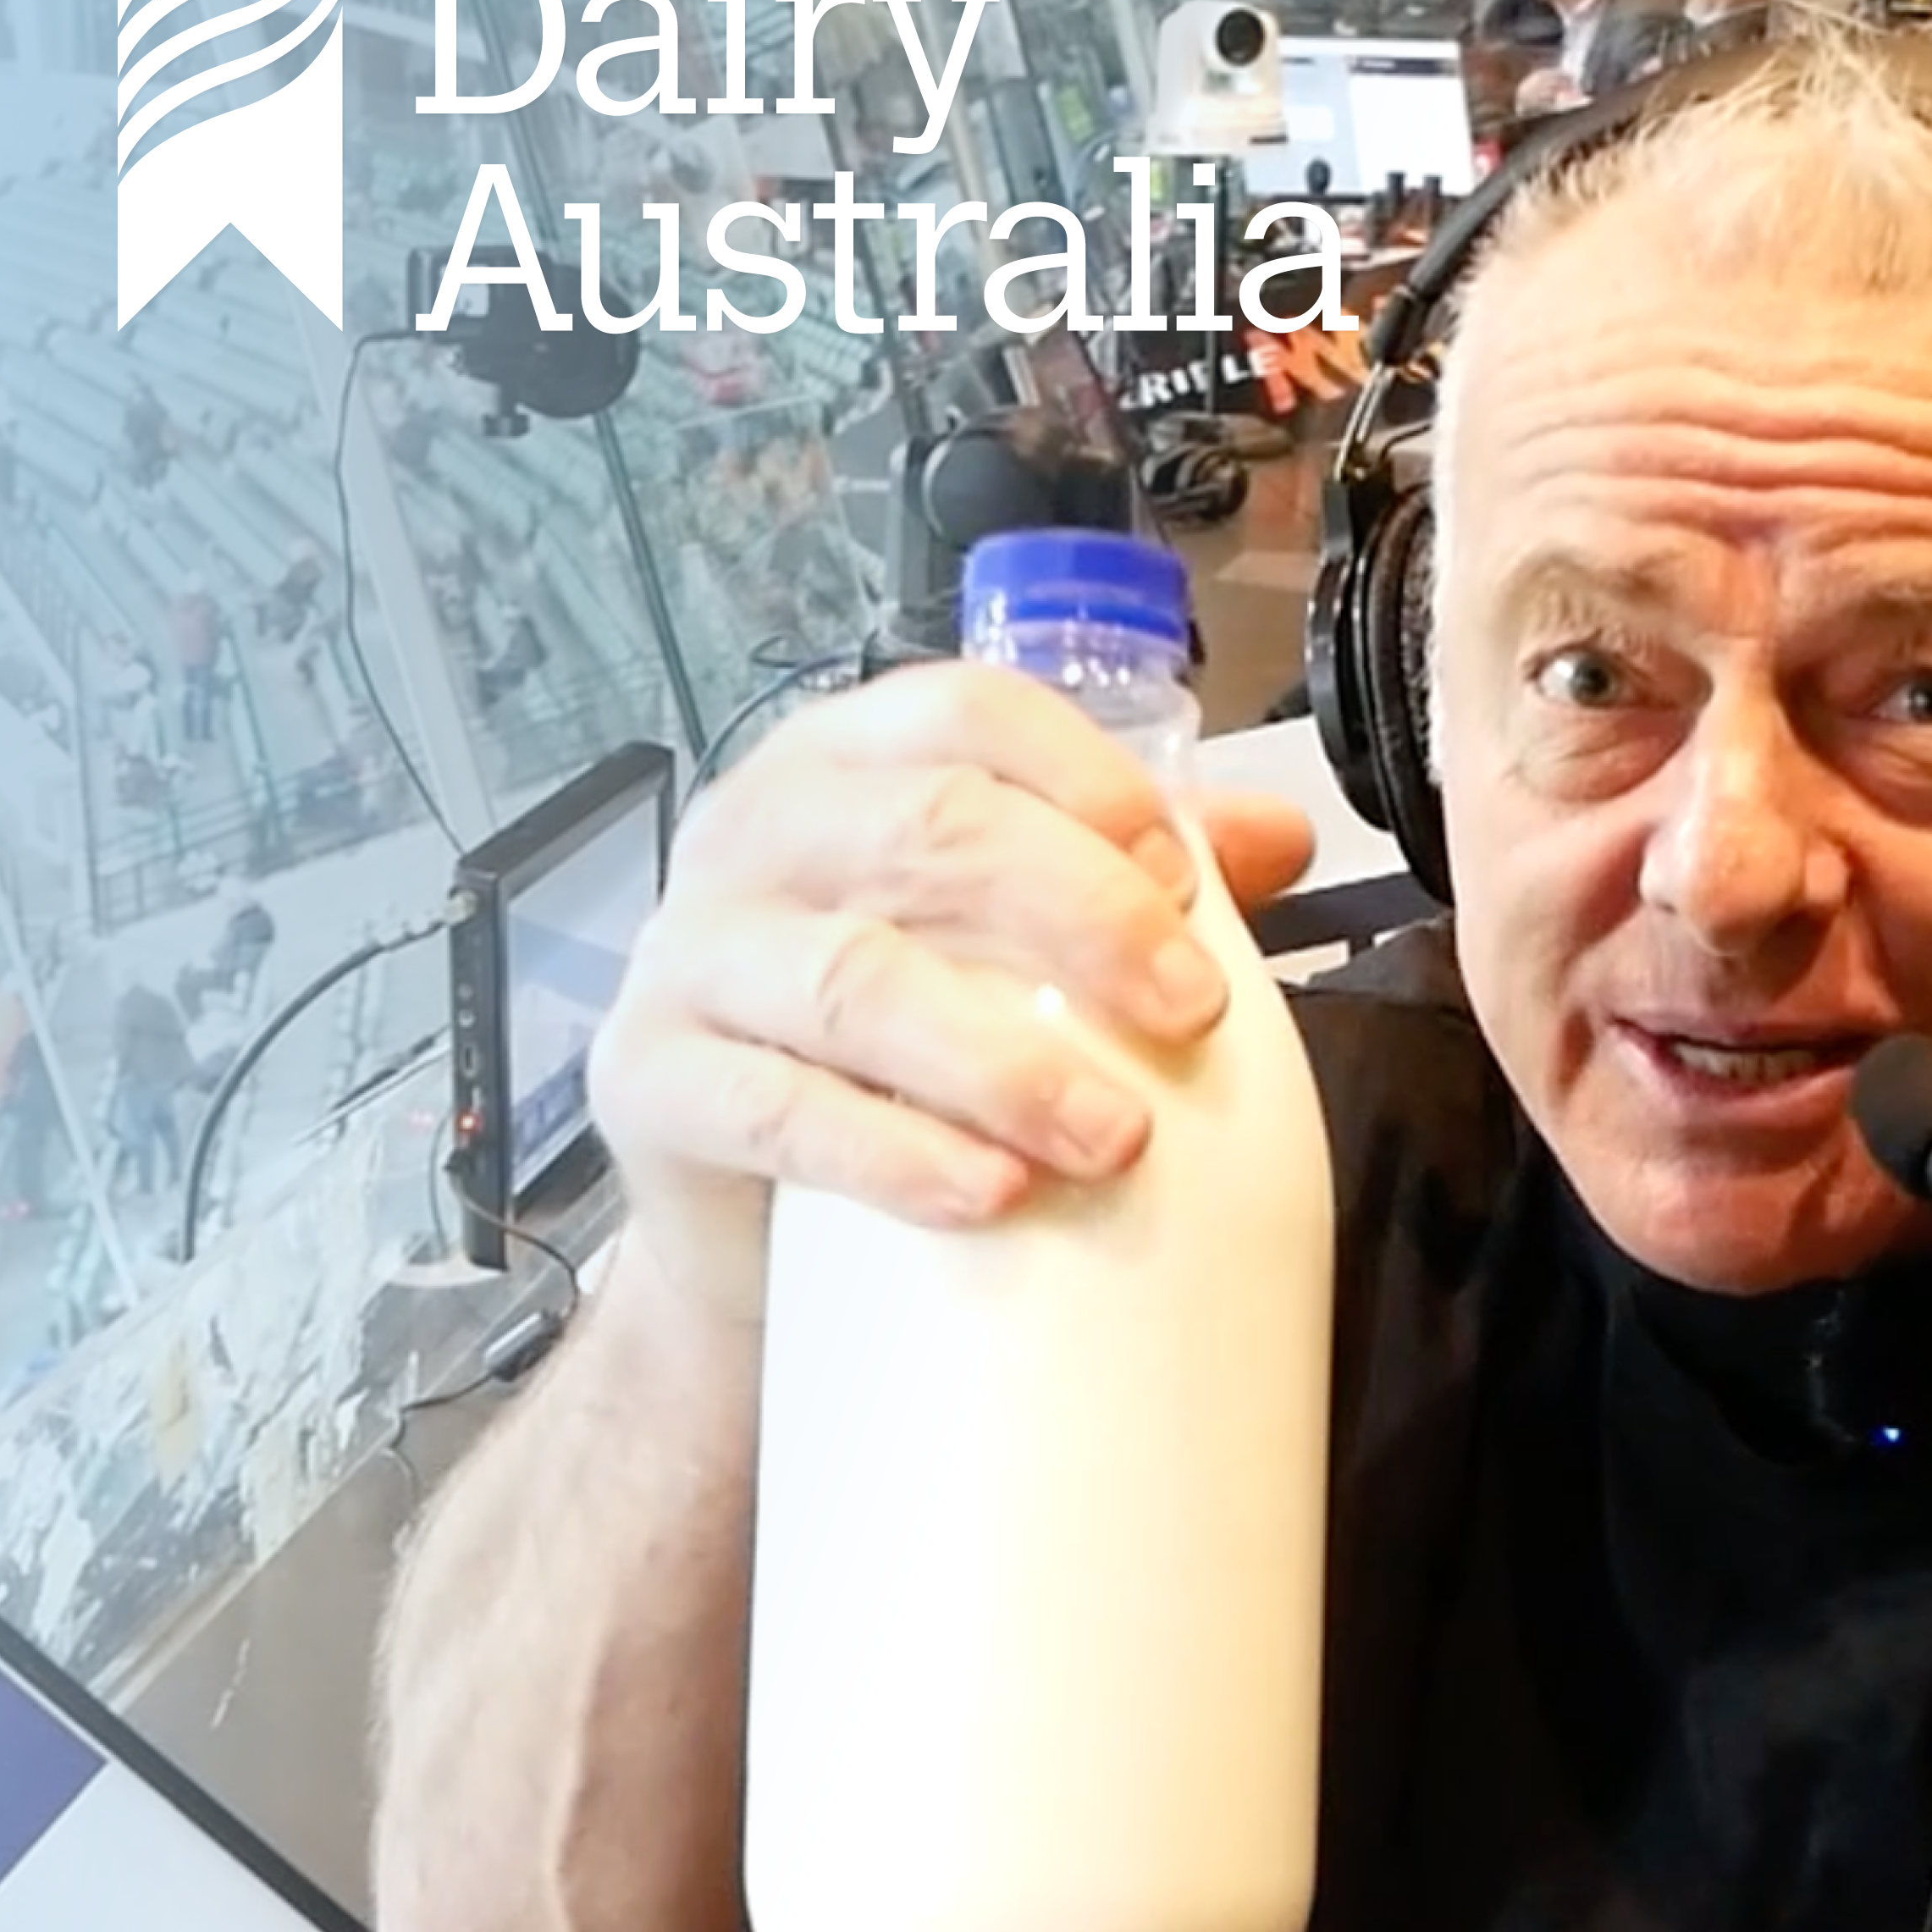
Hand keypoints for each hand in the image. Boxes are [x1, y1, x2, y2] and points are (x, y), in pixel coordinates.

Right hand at [587, 664, 1312, 1312]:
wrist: (744, 1220)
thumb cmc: (886, 1047)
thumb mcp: (1001, 946)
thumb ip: (1125, 881)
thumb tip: (1283, 834)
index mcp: (845, 763)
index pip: (965, 711)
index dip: (1083, 778)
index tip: (1184, 877)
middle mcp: (755, 831)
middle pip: (928, 828)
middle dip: (1083, 916)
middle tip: (1191, 1015)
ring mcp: (689, 954)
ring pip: (857, 979)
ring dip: (1004, 1060)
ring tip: (1115, 1137)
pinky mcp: (648, 1083)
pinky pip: (777, 1109)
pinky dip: (895, 1152)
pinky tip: (990, 1193)